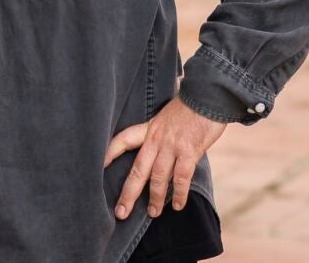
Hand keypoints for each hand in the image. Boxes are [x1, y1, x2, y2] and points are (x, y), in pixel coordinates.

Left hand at [103, 94, 226, 219]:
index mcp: (150, 128)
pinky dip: (179, 193)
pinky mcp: (189, 151)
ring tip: (153, 213)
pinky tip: (178, 205)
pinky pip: (181, 177)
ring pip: (158, 177)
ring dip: (155, 198)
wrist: (209, 95)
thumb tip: (159, 151)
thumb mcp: (168, 116)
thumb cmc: (191, 106)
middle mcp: (157, 139)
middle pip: (138, 169)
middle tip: (121, 213)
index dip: (110, 152)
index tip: (99, 166)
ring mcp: (172, 146)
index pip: (123, 139)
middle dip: (129, 193)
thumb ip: (161, 133)